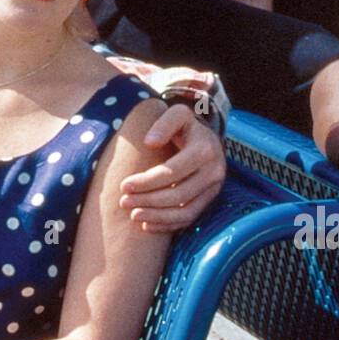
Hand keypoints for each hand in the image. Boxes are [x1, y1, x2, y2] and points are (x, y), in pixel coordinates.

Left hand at [119, 104, 225, 232]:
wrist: (207, 138)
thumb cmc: (185, 126)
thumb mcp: (177, 114)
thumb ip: (163, 124)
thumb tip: (150, 143)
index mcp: (205, 150)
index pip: (172, 172)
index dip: (147, 182)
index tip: (123, 185)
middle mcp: (214, 172)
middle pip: (178, 195)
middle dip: (148, 201)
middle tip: (123, 202)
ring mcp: (214, 189)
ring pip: (185, 212)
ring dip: (157, 217)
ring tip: (133, 214)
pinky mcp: (210, 200)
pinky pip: (189, 219)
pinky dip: (168, 225)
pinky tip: (147, 225)